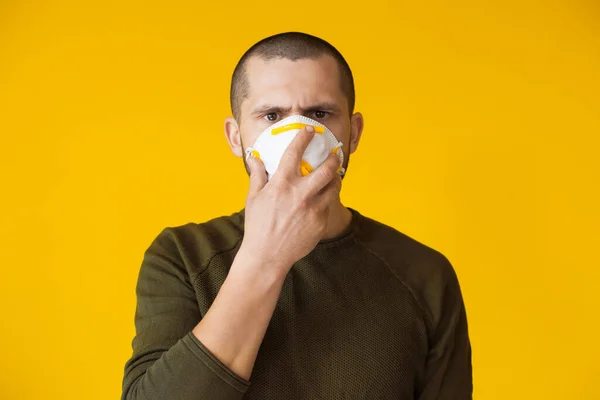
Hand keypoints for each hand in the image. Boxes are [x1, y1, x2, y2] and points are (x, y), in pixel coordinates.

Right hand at [238, 125, 341, 276]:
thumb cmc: (258, 225)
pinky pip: (329, 205)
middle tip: (334, 155)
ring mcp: (312, 209)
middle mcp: (300, 194)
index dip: (304, 137)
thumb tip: (254, 157)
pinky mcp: (320, 222)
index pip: (295, 152)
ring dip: (335, 178)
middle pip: (327, 169)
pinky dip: (327, 198)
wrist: (267, 255)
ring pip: (334, 186)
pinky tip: (323, 198)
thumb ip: (258, 175)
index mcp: (281, 184)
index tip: (309, 131)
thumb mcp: (254, 198)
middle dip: (334, 158)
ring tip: (333, 176)